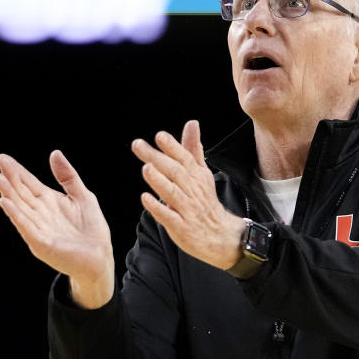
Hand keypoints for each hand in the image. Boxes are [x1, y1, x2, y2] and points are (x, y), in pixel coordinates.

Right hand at [0, 151, 114, 308]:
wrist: (100, 258)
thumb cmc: (91, 230)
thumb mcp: (82, 196)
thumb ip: (68, 176)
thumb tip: (54, 153)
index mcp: (49, 202)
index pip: (28, 183)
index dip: (16, 171)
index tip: (2, 158)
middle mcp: (40, 214)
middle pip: (21, 193)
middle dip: (9, 178)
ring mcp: (39, 229)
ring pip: (19, 208)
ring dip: (8, 193)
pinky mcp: (41, 243)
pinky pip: (26, 226)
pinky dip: (15, 214)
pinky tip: (5, 202)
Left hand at [132, 120, 245, 269]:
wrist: (220, 235)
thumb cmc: (204, 202)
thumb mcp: (201, 174)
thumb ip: (193, 149)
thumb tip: (192, 123)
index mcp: (196, 176)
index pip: (184, 158)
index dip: (172, 147)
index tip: (160, 136)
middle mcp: (192, 191)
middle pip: (175, 172)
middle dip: (158, 158)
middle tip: (138, 146)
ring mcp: (187, 210)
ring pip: (173, 193)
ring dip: (159, 181)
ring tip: (146, 168)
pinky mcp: (181, 227)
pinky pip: (169, 217)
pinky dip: (158, 208)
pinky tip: (146, 199)